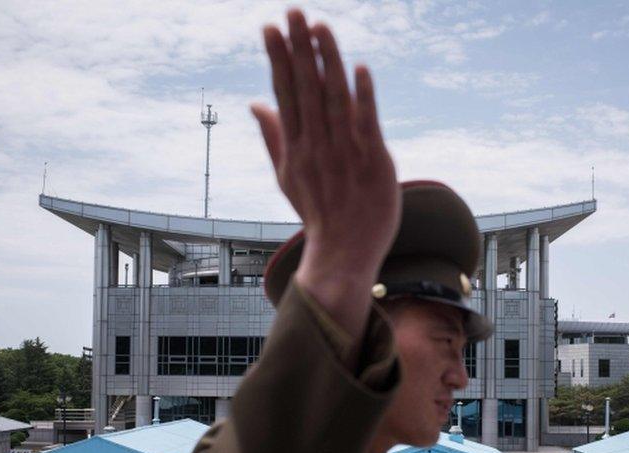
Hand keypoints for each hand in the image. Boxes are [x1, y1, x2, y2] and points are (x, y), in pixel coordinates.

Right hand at [252, 9, 399, 344]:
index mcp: (295, 147)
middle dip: (298, 48)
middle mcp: (316, 145)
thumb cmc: (319, 212)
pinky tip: (359, 68)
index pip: (284, 94)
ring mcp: (344, 153)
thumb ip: (272, 136)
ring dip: (327, 61)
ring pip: (333, 99)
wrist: (344, 253)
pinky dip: (362, 96)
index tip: (271, 28)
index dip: (278, 59)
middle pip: (305, 89)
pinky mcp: (373, 161)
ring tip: (320, 27)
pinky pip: (366, 123)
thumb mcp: (287, 176)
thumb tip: (255, 103)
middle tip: (292, 12)